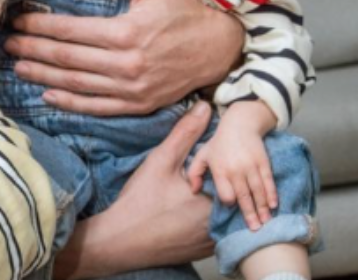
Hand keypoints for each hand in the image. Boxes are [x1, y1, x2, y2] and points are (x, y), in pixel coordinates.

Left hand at [4, 0, 242, 114]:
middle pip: (67, 58)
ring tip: (19, 66)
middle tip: (8, 44)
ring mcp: (131, 89)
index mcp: (126, 32)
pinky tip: (49, 94)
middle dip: (33, 50)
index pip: (70, 30)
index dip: (40, 26)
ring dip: (43, 75)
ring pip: (76, 85)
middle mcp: (126, 64)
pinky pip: (97, 107)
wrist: (218, 49)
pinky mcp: (138, 105)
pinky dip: (70, 103)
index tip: (20, 20)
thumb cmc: (184, 10)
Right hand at [54, 101, 214, 278]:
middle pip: (230, 196)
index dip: (224, 163)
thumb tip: (205, 108)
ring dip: (216, 203)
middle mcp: (220, 224)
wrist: (122, 241)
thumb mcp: (161, 161)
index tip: (212, 157)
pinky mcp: (203, 251)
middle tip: (196, 178)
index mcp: (215, 199)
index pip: (234, 175)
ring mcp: (213, 241)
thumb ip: (185, 134)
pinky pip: (215, 231)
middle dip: (222, 183)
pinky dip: (207, 220)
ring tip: (194, 194)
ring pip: (224, 215)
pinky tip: (188, 213)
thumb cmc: (141, 200)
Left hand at [187, 101, 277, 230]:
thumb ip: (194, 172)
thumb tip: (193, 190)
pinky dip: (272, 194)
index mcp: (220, 169)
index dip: (229, 202)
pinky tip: (275, 205)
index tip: (232, 206)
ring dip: (263, 208)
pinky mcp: (263, 162)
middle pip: (244, 196)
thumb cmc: (219, 142)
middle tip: (256, 229)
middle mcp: (236, 170)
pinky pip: (268, 181)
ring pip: (258, 191)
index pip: (226, 193)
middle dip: (250, 214)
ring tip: (266, 222)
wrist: (240, 123)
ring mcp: (251, 166)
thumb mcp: (202, 154)